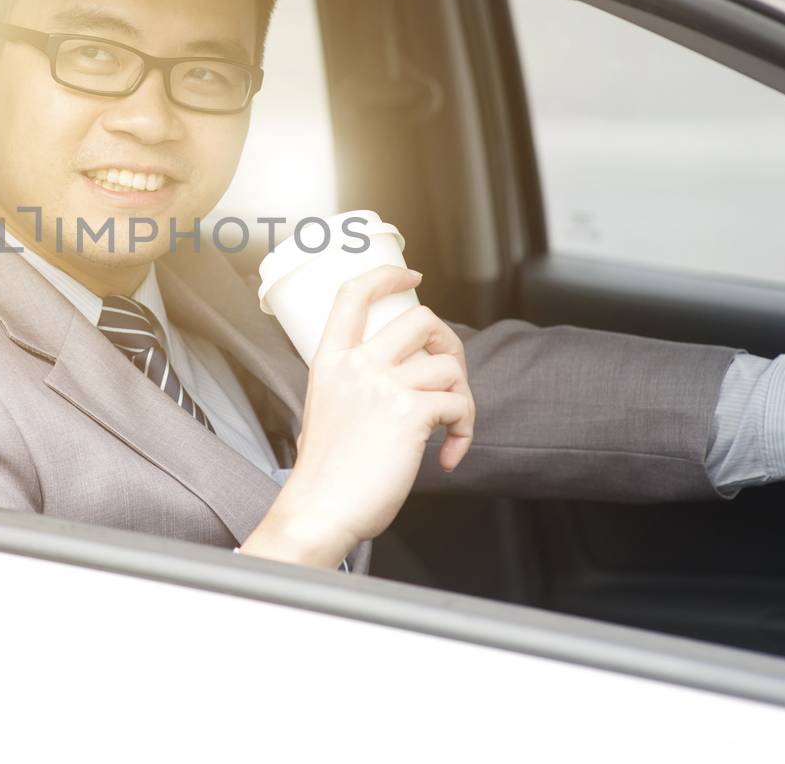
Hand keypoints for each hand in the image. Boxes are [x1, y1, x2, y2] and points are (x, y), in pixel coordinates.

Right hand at [240, 265, 475, 567]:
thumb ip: (355, 384)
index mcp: (330, 360)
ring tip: (449, 430)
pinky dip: (463, 432)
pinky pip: (459, 406)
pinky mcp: (411, 413)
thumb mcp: (325, 409)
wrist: (321, 509)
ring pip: (449, 366)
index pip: (353, 294)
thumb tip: (401, 380)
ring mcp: (384, 386)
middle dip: (449, 342)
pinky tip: (447, 456)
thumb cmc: (325, 472)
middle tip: (449, 376)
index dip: (386, 275)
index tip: (410, 276)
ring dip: (461, 399)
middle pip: (421, 319)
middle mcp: (357, 365)